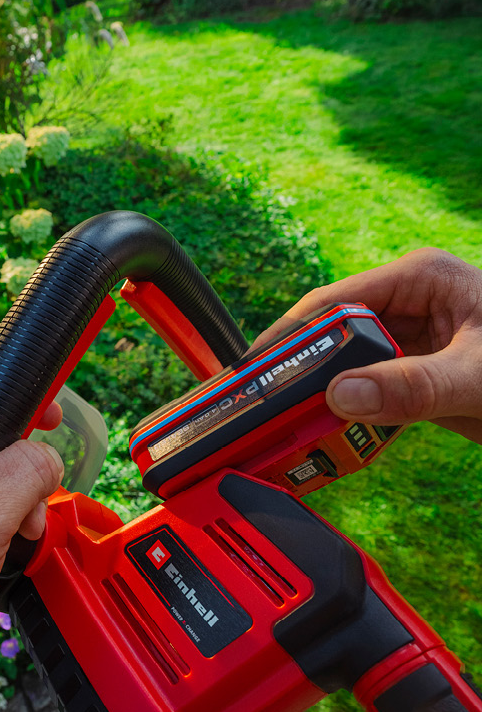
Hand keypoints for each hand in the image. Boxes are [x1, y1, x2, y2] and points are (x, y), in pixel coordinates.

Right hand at [252, 248, 481, 443]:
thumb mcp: (477, 375)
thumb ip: (412, 386)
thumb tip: (340, 396)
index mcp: (419, 278)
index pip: (333, 302)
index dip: (287, 336)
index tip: (252, 369)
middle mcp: (409, 303)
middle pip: (332, 335)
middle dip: (299, 370)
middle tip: (263, 406)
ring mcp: (412, 338)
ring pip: (346, 365)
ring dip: (322, 396)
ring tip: (286, 425)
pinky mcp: (418, 370)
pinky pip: (370, 389)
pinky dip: (351, 413)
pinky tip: (330, 433)